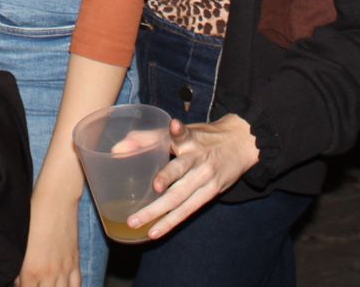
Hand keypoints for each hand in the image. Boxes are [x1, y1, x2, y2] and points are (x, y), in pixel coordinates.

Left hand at [20, 192, 81, 286]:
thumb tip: (18, 280)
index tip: (21, 285)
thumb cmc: (34, 213)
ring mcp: (64, 268)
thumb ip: (19, 267)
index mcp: (31, 270)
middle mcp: (49, 273)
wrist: (56, 198)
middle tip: (35, 284)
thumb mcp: (20, 242)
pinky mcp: (75, 260)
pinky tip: (64, 286)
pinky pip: (76, 284)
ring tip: (49, 285)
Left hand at [126, 114, 258, 239]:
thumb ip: (149, 138)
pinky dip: (171, 221)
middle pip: (179, 169)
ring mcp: (205, 176)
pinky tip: (155, 231)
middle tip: (152, 187)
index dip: (178, 130)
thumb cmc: (202, 137)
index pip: (182, 132)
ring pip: (180, 196)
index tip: (174, 127)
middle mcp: (197, 157)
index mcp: (189, 138)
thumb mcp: (181, 132)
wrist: (242, 143)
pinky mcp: (211, 192)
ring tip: (137, 222)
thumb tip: (117, 149)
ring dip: (158, 211)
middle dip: (164, 179)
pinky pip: (188, 210)